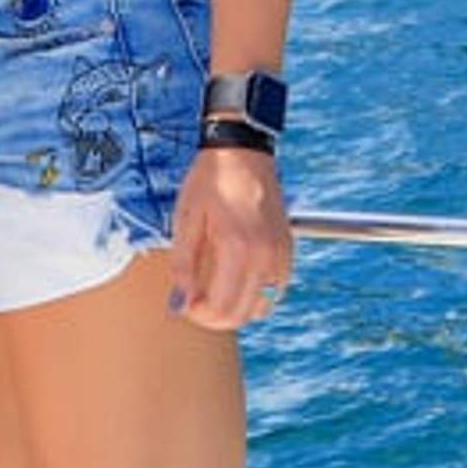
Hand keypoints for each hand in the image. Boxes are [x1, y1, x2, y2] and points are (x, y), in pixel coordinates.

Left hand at [168, 144, 293, 331]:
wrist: (242, 150)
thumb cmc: (211, 179)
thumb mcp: (186, 219)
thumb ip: (182, 266)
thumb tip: (179, 305)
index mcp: (237, 248)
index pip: (221, 308)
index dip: (199, 315)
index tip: (185, 302)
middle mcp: (265, 255)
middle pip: (242, 313)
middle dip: (215, 316)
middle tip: (196, 301)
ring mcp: (280, 253)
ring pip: (262, 306)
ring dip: (237, 308)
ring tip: (216, 290)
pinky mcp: (288, 248)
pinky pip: (276, 288)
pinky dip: (257, 293)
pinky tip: (237, 277)